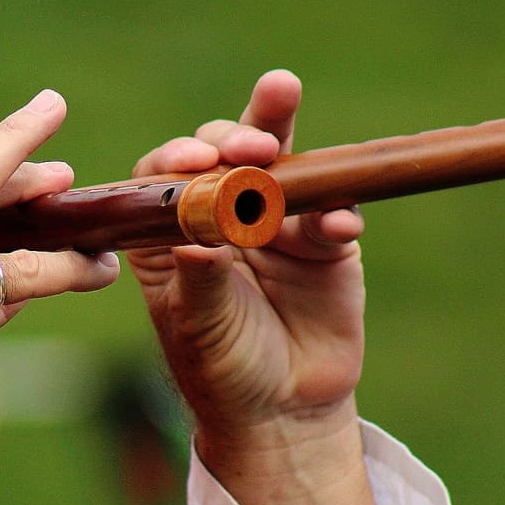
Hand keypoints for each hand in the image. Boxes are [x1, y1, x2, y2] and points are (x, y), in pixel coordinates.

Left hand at [128, 70, 387, 504]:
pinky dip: (337, 212)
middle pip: (225, 153)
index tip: (193, 160)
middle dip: (234, 133)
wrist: (281, 410)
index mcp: (172, 231)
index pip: (167, 177)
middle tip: (250, 140)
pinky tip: (337, 223)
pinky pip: (334, 213)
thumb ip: (199, 281)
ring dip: (281, 131)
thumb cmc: (220, 368)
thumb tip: (193, 241)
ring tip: (281, 94)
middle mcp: (222, 214)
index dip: (178, 158)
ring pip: (281, 164)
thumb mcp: (198, 328)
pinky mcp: (325, 242)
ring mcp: (276, 222)